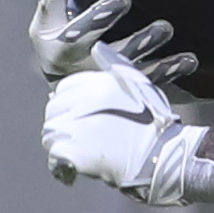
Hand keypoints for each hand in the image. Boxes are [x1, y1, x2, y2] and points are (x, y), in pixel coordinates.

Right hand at [25, 0, 191, 87]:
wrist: (66, 92)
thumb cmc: (55, 45)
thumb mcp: (47, 20)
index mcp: (63, 49)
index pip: (82, 32)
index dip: (101, 16)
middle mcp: (88, 68)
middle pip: (115, 55)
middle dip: (139, 42)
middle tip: (164, 26)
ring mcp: (109, 82)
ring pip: (137, 71)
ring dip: (161, 58)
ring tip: (176, 37)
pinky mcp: (127, 91)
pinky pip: (151, 83)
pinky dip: (170, 71)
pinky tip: (189, 60)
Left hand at [42, 44, 213, 203]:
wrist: (163, 156)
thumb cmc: (154, 121)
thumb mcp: (140, 84)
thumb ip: (116, 64)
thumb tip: (97, 47)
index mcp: (96, 85)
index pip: (64, 89)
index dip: (68, 101)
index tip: (78, 113)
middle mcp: (82, 105)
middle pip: (53, 110)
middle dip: (60, 121)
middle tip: (77, 134)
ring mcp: (76, 130)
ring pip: (51, 132)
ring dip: (59, 141)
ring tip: (74, 149)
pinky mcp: (75, 154)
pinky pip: (55, 155)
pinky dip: (60, 162)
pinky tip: (71, 166)